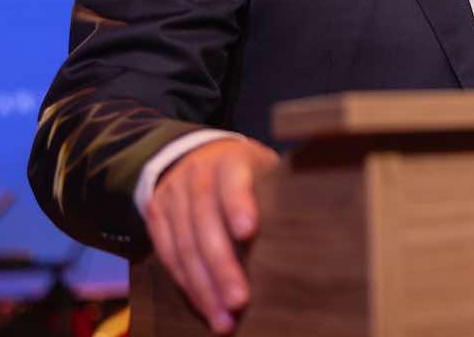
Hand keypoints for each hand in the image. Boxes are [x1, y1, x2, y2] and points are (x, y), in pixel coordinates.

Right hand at [145, 137, 279, 332]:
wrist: (195, 154)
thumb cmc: (246, 171)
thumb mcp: (264, 167)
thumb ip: (279, 191)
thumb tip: (318, 223)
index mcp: (230, 160)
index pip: (233, 180)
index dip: (239, 204)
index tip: (249, 232)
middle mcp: (196, 176)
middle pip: (205, 224)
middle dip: (221, 267)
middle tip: (238, 301)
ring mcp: (172, 196)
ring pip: (183, 247)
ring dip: (202, 287)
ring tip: (222, 319)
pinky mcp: (156, 215)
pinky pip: (167, 255)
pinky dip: (185, 285)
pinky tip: (202, 307)